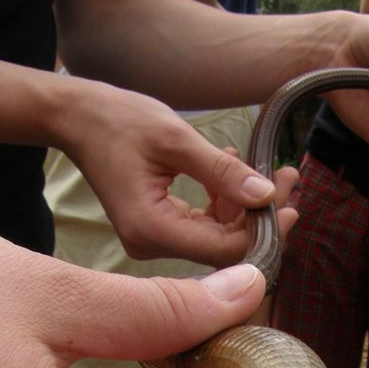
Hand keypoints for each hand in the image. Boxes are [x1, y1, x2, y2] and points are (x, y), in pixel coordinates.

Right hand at [55, 74, 296, 267]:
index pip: (222, 249)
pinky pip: (204, 226)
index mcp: (151, 230)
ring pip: (218, 237)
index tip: (289, 203)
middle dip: (260, 216)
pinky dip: (225, 203)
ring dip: (246, 206)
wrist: (79, 118)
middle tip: (287, 179)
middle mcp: (152, 245)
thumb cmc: (118, 120)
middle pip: (224, 248)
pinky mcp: (160, 230)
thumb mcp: (175, 138)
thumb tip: (266, 195)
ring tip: (270, 170)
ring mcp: (155, 241)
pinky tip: (233, 169)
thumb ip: (221, 171)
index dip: (261, 231)